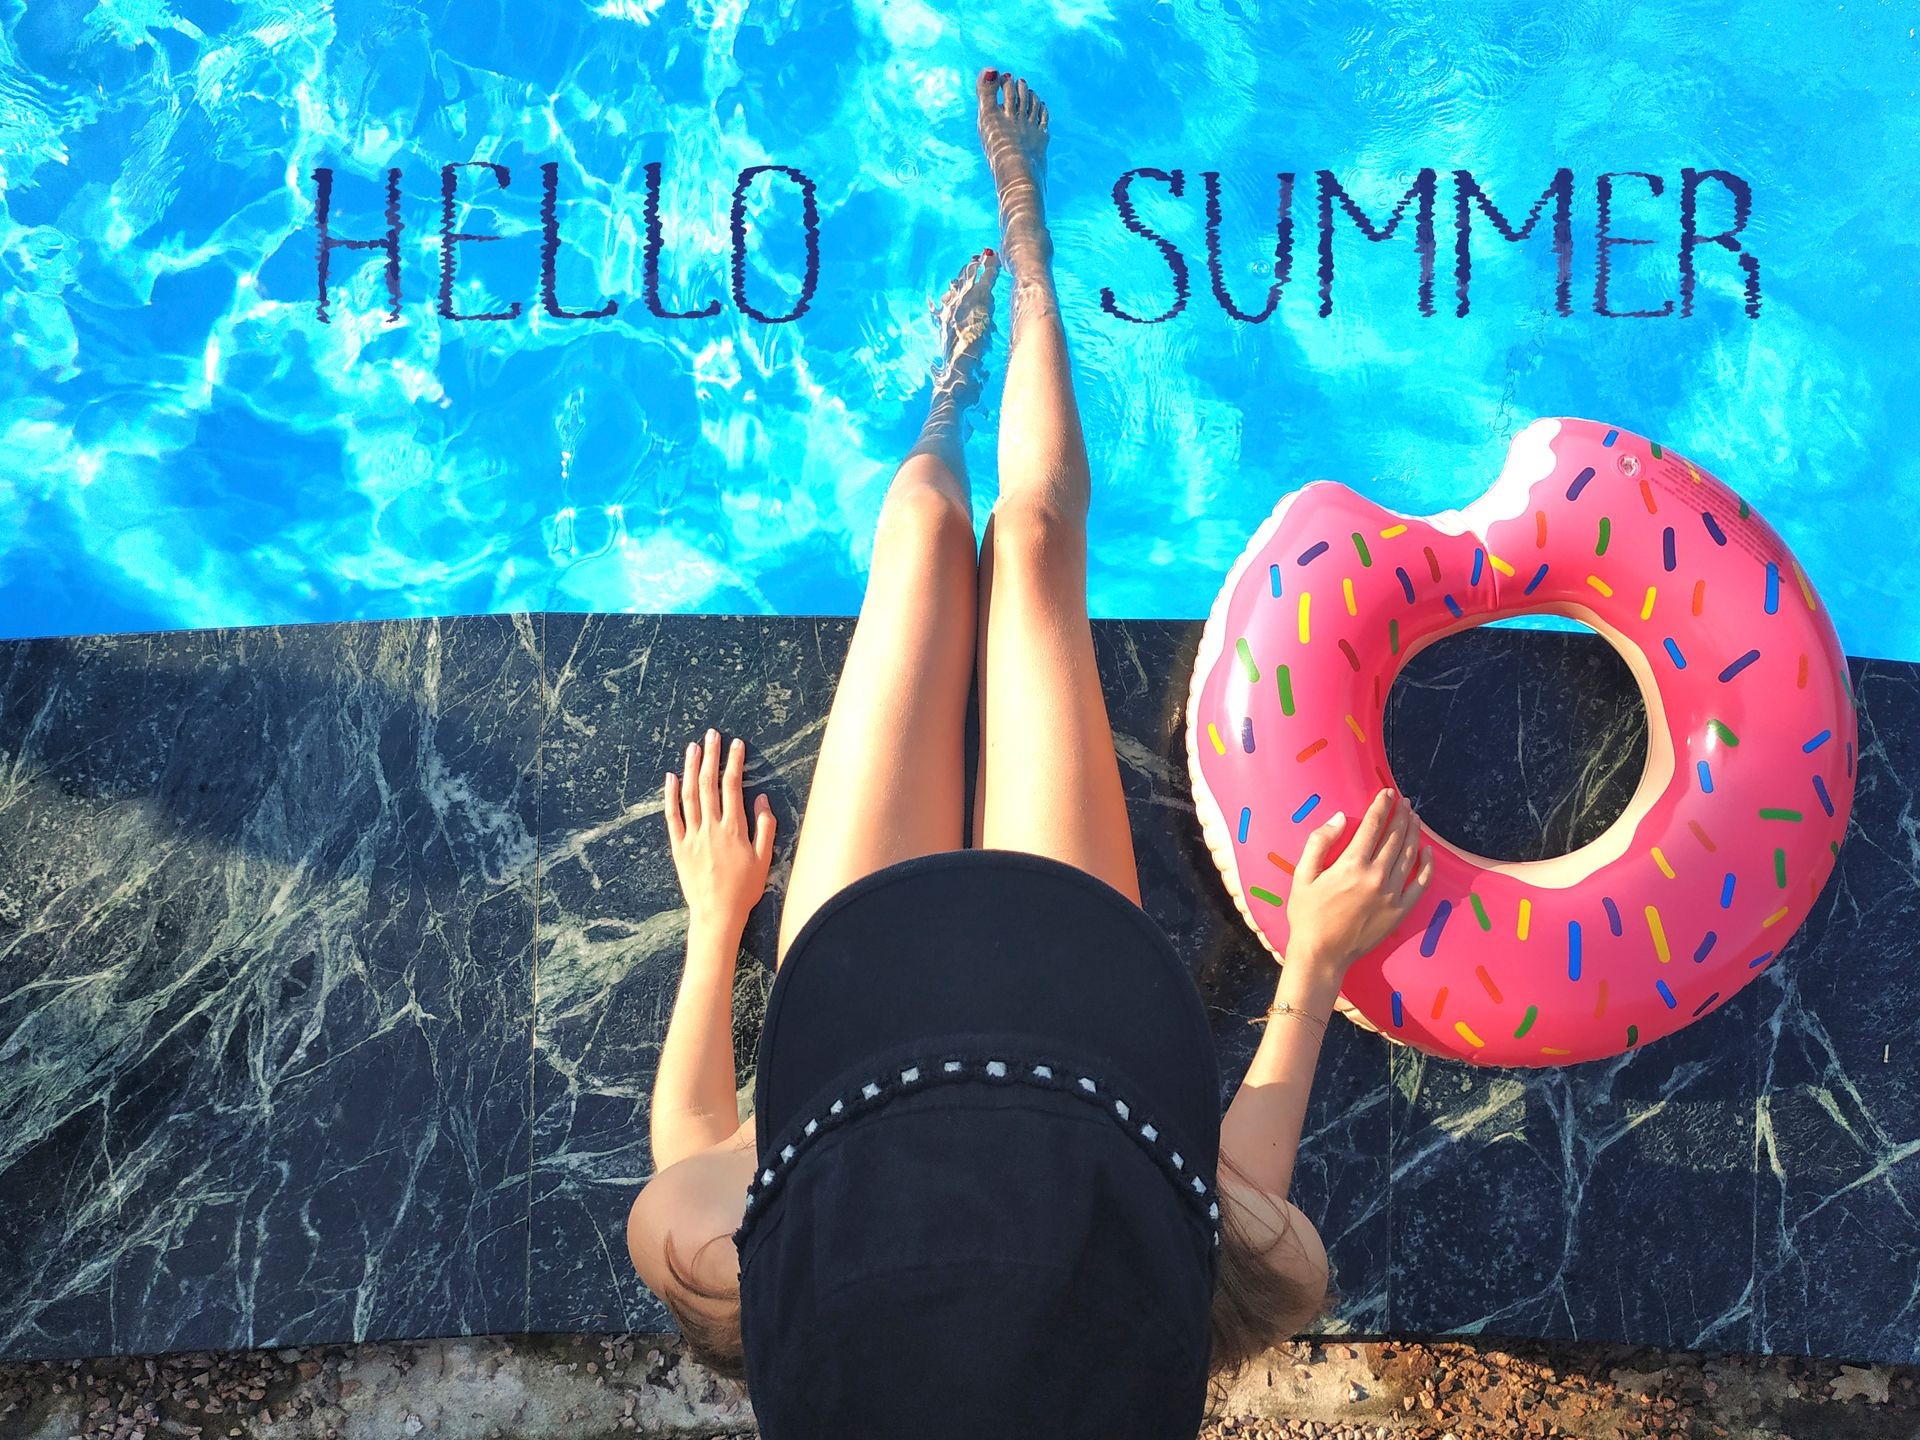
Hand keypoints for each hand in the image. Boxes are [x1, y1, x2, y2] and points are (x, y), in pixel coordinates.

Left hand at [664, 728, 776, 927]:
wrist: (717, 914)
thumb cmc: (745, 889)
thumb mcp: (764, 858)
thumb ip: (765, 826)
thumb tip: (761, 798)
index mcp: (734, 828)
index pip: (733, 786)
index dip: (734, 762)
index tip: (736, 744)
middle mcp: (711, 827)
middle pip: (709, 783)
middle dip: (711, 756)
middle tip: (712, 735)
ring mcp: (692, 836)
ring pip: (689, 794)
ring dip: (691, 768)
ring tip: (693, 747)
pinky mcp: (678, 847)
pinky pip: (672, 816)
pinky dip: (670, 795)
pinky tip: (671, 777)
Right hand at [1284, 787, 1433, 980]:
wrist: (1322, 954)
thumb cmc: (1307, 914)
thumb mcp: (1302, 875)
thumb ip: (1319, 842)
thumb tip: (1339, 818)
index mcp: (1351, 864)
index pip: (1372, 826)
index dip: (1381, 806)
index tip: (1387, 793)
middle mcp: (1375, 876)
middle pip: (1394, 837)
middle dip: (1400, 815)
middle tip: (1404, 801)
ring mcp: (1391, 894)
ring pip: (1408, 855)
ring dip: (1413, 833)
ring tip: (1414, 817)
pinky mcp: (1400, 911)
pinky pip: (1420, 884)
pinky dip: (1426, 865)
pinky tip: (1427, 851)